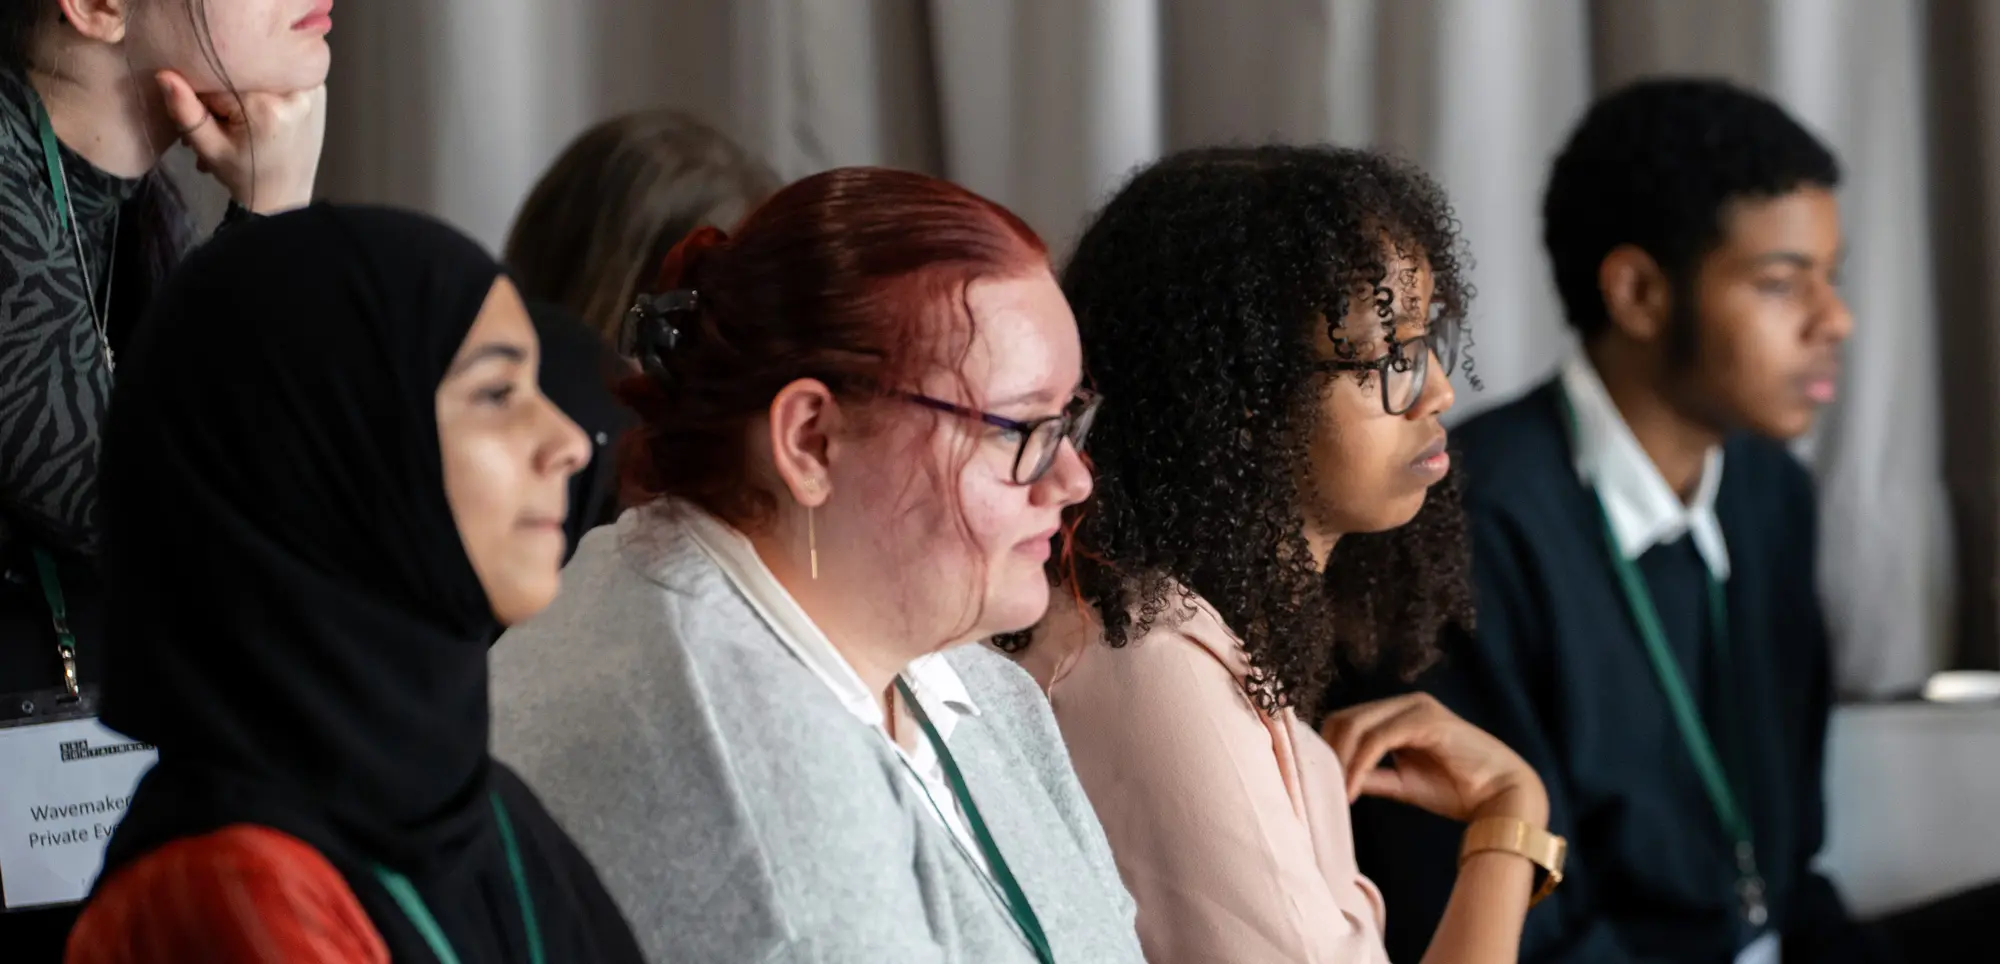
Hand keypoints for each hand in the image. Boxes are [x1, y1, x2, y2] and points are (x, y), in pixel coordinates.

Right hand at [156, 71, 325, 214]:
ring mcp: (310, 90)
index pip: (218, 80)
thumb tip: (163, 75)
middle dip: (225, 95)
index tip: (208, 119)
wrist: (285, 197)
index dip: (204, 97)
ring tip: (240, 123)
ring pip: (259, 75)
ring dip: (245, 93)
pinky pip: (280, 79)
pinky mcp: (317, 92)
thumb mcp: (209, 148)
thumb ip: (186, 111)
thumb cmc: (244, 176)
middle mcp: (293, 91)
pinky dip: (266, 92)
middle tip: (221, 123)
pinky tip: (262, 116)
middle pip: (241, 74)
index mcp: (265, 105)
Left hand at [1320, 693, 1547, 825]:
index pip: (1346, 721)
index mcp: (1398, 713)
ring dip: (1340, 761)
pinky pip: (1378, 739)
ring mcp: (1416, 708)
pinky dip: (1359, 764)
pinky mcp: (1426, 720)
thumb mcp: (1402, 782)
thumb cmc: (1457, 789)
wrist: (1503, 798)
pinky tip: (1353, 789)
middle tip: (1318, 788)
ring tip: (1336, 793)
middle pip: (1344, 719)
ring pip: (1357, 726)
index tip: (1313, 780)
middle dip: (1326, 754)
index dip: (1325, 748)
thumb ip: (1372, 775)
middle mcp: (1405, 704)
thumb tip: (1335, 781)